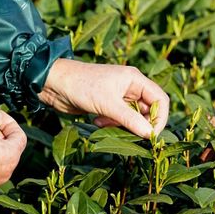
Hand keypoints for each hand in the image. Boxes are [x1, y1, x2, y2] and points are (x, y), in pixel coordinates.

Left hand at [39, 59, 169, 137]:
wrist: (54, 83)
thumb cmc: (81, 86)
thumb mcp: (108, 104)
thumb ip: (130, 120)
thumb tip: (150, 135)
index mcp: (135, 79)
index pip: (160, 99)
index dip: (159, 118)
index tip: (151, 135)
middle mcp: (130, 86)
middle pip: (147, 110)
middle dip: (139, 124)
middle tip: (128, 134)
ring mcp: (118, 96)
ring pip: (133, 117)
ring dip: (123, 125)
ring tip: (107, 124)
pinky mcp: (107, 104)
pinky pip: (119, 119)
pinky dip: (112, 124)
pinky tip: (97, 121)